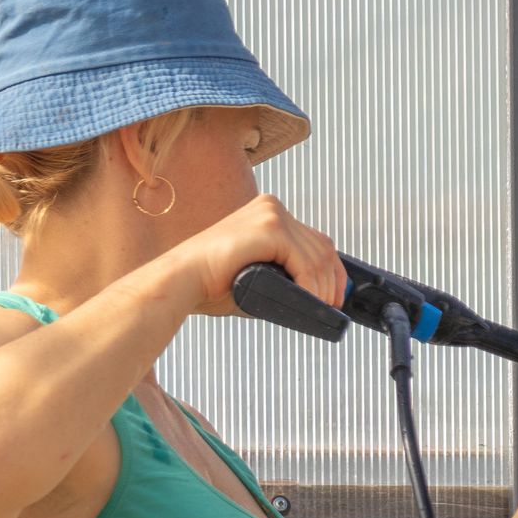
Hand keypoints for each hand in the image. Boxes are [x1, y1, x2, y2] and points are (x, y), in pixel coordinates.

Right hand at [175, 193, 347, 318]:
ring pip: (318, 257)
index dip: (333, 271)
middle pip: (323, 247)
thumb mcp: (258, 274)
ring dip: (324, 288)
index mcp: (269, 213)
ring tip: (319, 309)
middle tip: (333, 307)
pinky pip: (305, 262)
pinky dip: (312, 286)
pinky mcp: (269, 228)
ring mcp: (271, 214)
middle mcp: (272, 207)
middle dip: (333, 281)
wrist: (180, 281)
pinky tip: (308, 301)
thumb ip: (284, 275)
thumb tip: (318, 295)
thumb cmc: (212, 284)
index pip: (316, 241)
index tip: (337, 297)